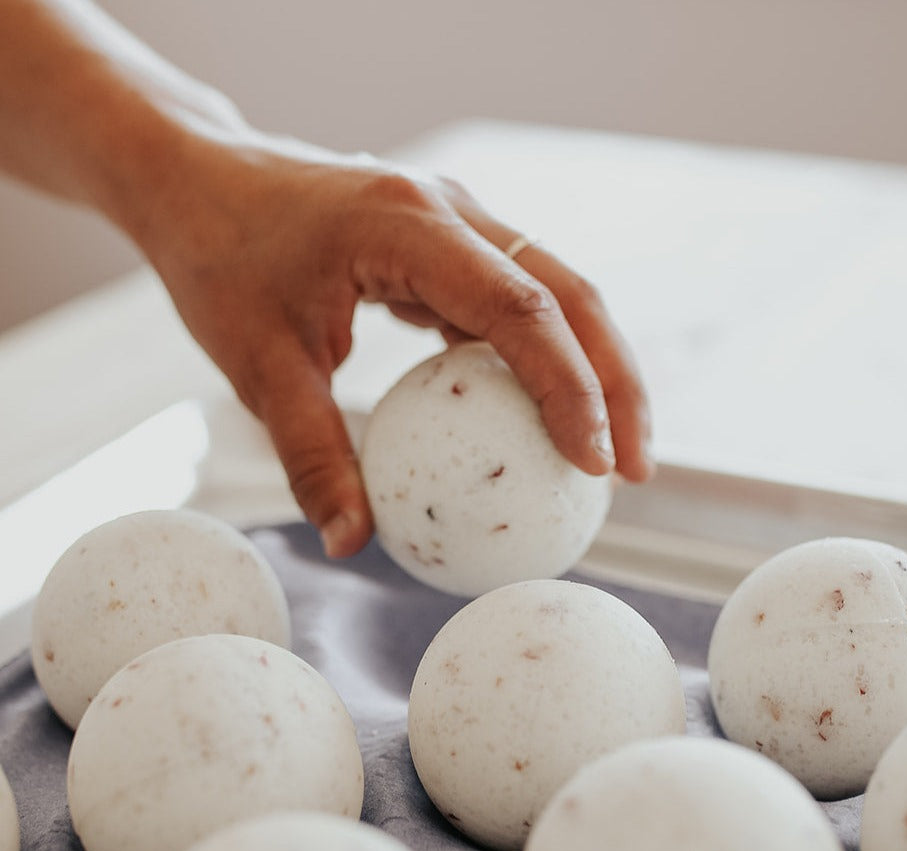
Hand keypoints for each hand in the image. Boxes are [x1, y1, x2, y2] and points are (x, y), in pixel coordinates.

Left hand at [139, 133, 653, 556]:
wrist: (201, 179)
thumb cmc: (222, 260)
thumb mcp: (257, 365)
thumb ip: (310, 453)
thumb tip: (351, 543)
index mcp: (408, 224)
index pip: (519, 307)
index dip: (570, 387)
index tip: (595, 465)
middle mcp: (450, 211)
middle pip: (570, 293)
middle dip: (616, 382)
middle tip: (634, 470)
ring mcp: (457, 221)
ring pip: (558, 293)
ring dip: (594, 369)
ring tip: (612, 453)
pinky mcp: (451, 242)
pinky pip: (517, 301)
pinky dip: (545, 360)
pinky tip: (547, 418)